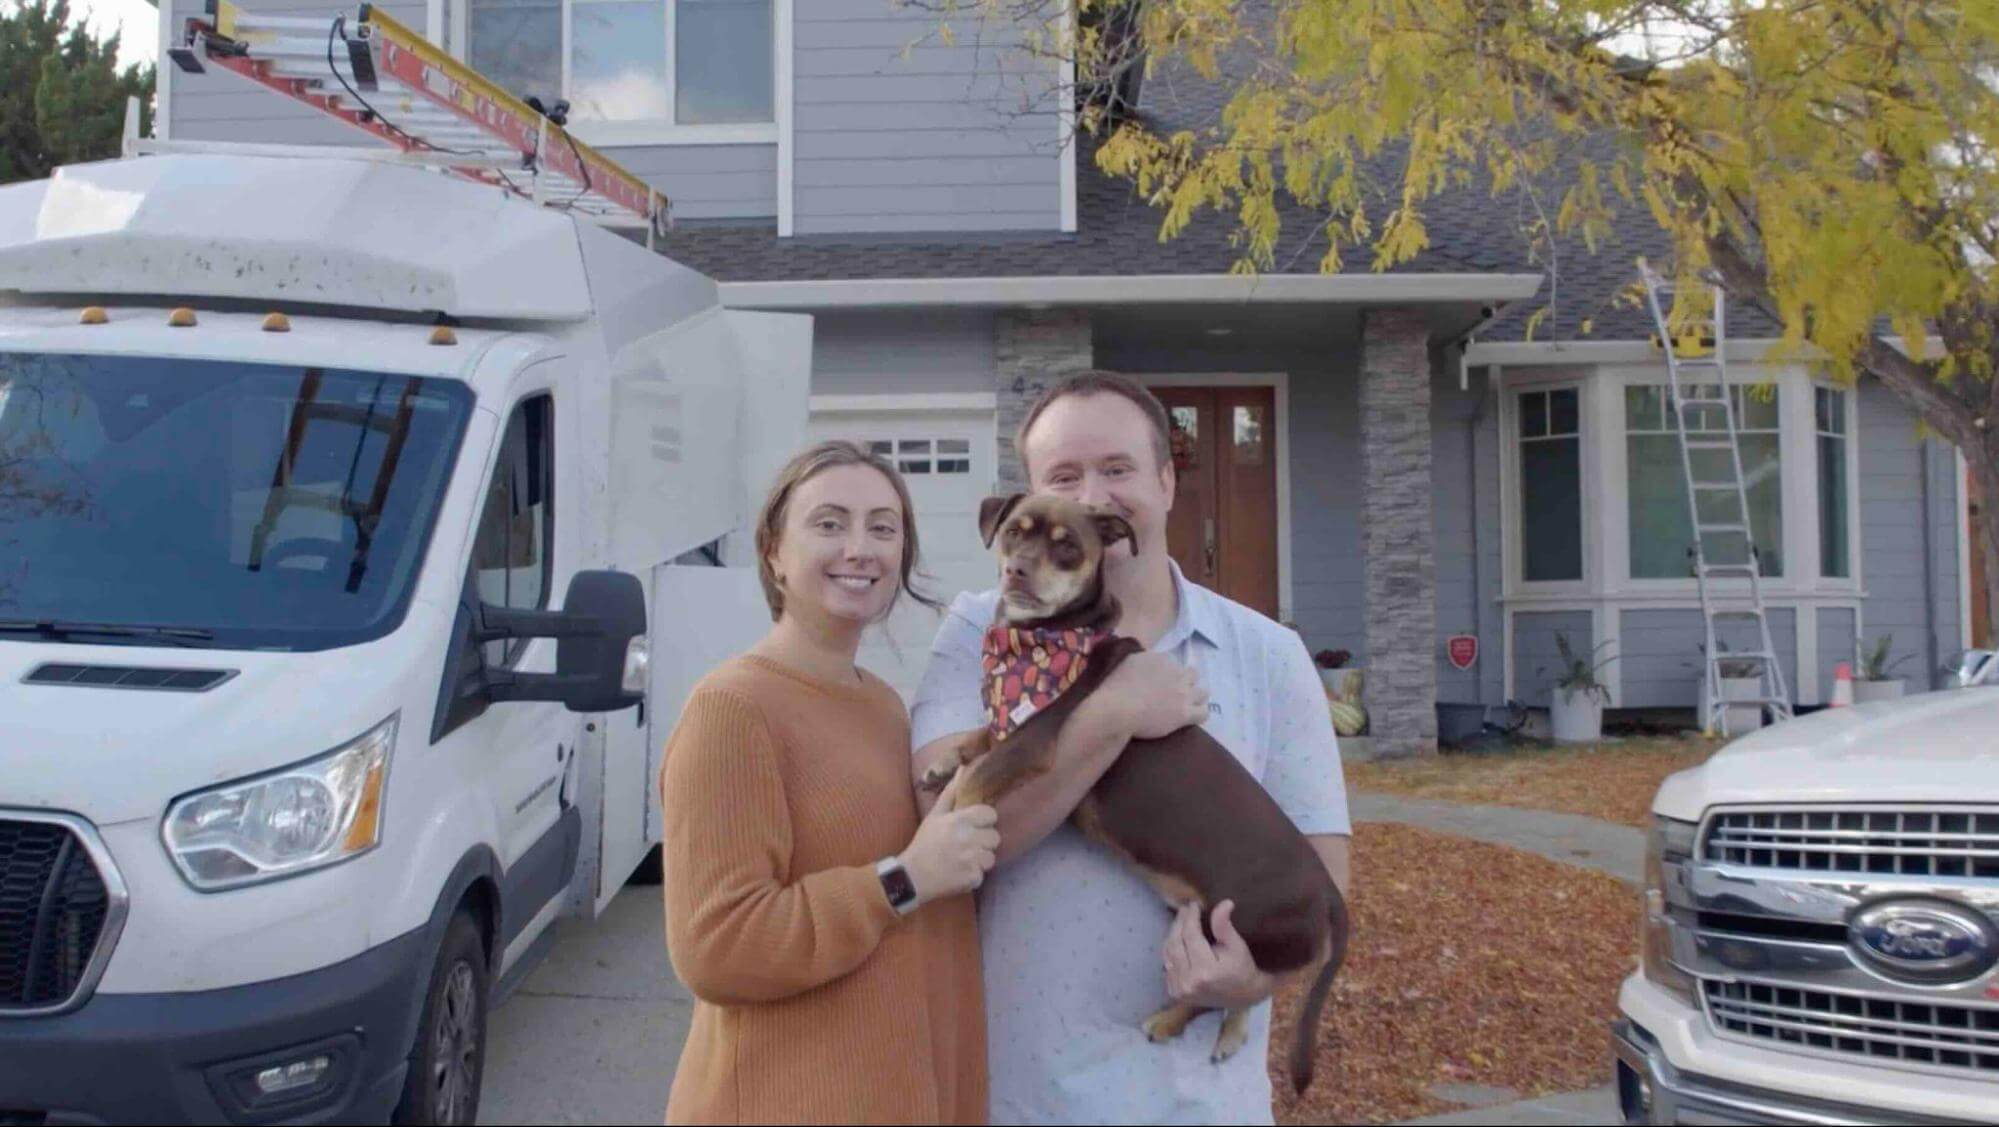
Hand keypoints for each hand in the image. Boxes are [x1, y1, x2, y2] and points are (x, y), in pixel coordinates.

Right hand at [897, 771, 998, 904]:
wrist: (912, 877)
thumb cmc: (924, 844)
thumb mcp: (935, 816)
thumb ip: (951, 793)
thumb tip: (963, 768)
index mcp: (959, 820)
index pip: (991, 815)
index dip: (984, 821)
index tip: (974, 827)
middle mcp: (968, 838)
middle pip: (995, 837)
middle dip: (983, 842)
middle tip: (966, 846)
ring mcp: (971, 860)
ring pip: (991, 857)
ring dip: (980, 860)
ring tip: (962, 861)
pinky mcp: (973, 878)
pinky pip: (983, 874)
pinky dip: (973, 876)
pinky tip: (958, 873)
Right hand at [1100, 652, 1207, 739]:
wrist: (1119, 708)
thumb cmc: (1116, 686)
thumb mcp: (1127, 662)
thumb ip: (1142, 661)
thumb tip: (1147, 663)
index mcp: (1162, 659)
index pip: (1173, 662)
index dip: (1168, 672)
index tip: (1160, 680)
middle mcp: (1177, 673)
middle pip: (1192, 674)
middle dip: (1186, 681)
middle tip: (1175, 691)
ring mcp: (1183, 694)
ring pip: (1203, 692)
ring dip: (1197, 697)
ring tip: (1188, 704)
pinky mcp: (1184, 714)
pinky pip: (1203, 713)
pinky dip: (1199, 714)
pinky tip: (1192, 717)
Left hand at [1162, 901, 1273, 1009]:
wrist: (1243, 997)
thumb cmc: (1242, 969)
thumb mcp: (1237, 946)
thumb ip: (1224, 925)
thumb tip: (1224, 903)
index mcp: (1205, 971)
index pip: (1191, 936)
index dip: (1191, 917)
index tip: (1194, 904)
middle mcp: (1188, 982)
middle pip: (1175, 943)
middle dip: (1179, 923)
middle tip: (1185, 909)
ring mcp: (1179, 989)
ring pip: (1168, 953)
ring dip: (1173, 935)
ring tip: (1181, 921)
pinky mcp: (1174, 992)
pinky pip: (1167, 965)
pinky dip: (1171, 951)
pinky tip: (1178, 940)